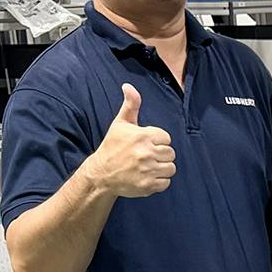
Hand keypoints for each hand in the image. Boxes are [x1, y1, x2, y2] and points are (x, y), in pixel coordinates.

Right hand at [87, 83, 175, 197]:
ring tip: (147, 167)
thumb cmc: (112, 147)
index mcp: (143, 136)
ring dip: (162, 168)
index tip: (145, 144)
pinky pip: (166, 183)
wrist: (101, 174)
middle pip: (171, 153)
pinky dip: (159, 182)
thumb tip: (128, 86)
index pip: (166, 138)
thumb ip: (131, 105)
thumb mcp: (121, 124)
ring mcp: (148, 170)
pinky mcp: (148, 185)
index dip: (157, 141)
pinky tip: (147, 177)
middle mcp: (146, 153)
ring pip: (171, 168)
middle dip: (160, 155)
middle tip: (146, 157)